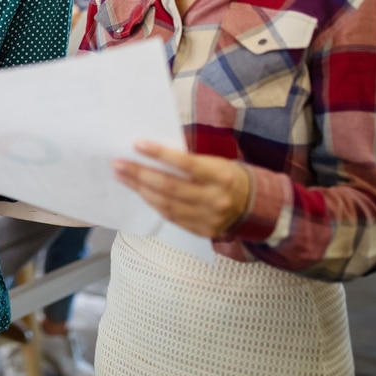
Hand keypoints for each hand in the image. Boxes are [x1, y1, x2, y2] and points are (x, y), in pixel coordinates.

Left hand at [113, 140, 251, 237]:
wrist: (257, 205)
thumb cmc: (229, 176)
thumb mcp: (216, 162)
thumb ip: (189, 162)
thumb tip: (152, 154)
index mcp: (221, 176)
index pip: (185, 163)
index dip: (159, 154)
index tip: (136, 144)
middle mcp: (216, 199)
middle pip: (170, 187)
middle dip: (140, 174)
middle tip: (119, 164)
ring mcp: (210, 218)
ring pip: (166, 204)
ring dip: (140, 190)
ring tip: (123, 177)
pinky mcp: (203, 231)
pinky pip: (171, 217)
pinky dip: (153, 203)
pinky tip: (140, 192)